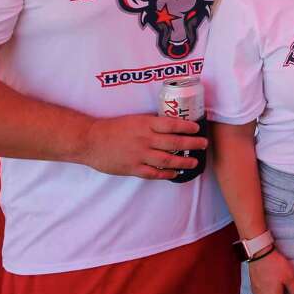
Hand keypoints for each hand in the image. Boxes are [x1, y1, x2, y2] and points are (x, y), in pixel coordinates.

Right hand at [81, 115, 207, 179]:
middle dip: (192, 144)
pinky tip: (175, 173)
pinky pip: (153, 173)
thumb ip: (152, 124)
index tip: (197, 129)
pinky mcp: (132, 168)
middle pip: (175, 142)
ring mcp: (139, 155)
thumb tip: (172, 126)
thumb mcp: (135, 120)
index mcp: (146, 124)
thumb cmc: (114, 128)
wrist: (90, 140)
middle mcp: (145, 139)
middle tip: (203, 144)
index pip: (172, 124)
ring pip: (167, 160)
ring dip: (184, 161)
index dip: (187, 127)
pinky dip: (167, 174)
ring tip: (194, 162)